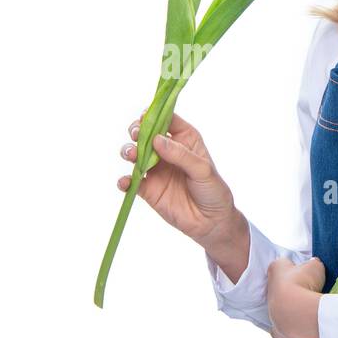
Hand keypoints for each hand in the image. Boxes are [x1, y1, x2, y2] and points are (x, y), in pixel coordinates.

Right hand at [116, 110, 240, 248]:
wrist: (211, 223)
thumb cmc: (213, 190)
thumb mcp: (203, 169)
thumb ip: (180, 154)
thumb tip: (156, 139)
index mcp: (184, 139)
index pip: (167, 119)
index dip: (154, 114)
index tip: (144, 116)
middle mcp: (167, 151)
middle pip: (146, 133)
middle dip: (137, 130)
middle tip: (135, 135)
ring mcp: (155, 169)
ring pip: (135, 154)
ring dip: (128, 151)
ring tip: (131, 156)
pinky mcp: (147, 188)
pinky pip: (131, 181)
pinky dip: (124, 180)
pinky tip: (125, 182)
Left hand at [267, 257, 325, 337]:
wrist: (297, 310)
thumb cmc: (305, 284)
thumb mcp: (315, 266)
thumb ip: (313, 264)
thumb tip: (313, 265)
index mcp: (275, 268)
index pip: (284, 264)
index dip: (296, 268)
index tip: (306, 274)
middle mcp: (268, 288)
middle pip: (280, 286)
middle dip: (292, 289)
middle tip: (308, 291)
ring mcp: (270, 310)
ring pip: (280, 307)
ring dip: (291, 308)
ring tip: (308, 309)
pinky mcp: (276, 330)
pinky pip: (281, 328)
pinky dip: (289, 327)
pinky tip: (301, 326)